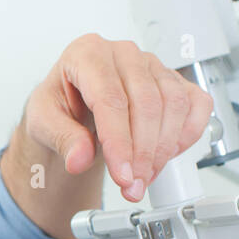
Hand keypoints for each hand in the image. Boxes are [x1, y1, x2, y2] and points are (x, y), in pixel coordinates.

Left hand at [0, 35, 214, 238]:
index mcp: (87, 54)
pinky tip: (168, 154)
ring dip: (164, 149)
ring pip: (174, 104)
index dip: (120, 142)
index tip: (122, 175)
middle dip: (143, 153)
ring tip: (144, 176)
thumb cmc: (59, 106)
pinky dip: (188, 133)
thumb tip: (79, 158)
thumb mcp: (42, 122)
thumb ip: (61, 138)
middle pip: (147, 103)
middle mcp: (123, 54)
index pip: (111, 99)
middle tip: (133, 184)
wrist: (72, 107)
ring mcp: (152, 65)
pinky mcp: (173, 80)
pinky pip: (196, 103)